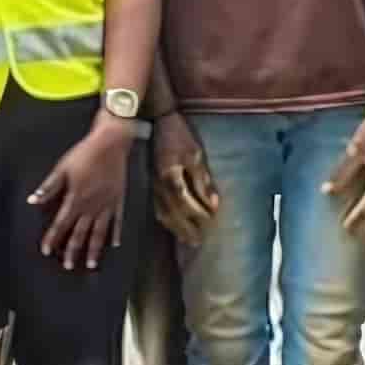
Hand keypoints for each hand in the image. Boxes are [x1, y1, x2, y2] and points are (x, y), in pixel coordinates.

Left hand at [32, 117, 133, 270]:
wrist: (111, 143)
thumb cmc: (84, 154)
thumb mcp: (62, 168)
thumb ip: (48, 187)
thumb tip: (32, 200)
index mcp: (75, 199)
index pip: (61, 224)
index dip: (52, 238)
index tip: (46, 251)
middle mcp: (91, 206)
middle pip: (80, 233)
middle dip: (72, 250)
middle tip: (68, 266)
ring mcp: (106, 205)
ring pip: (99, 232)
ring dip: (94, 250)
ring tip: (91, 264)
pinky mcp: (118, 200)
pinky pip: (117, 221)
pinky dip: (115, 234)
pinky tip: (114, 244)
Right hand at [152, 113, 220, 245]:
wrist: (156, 121)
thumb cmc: (178, 135)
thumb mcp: (195, 154)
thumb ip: (203, 181)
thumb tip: (213, 204)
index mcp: (172, 178)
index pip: (187, 204)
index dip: (200, 215)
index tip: (211, 221)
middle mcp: (160, 186)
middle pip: (174, 214)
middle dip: (187, 229)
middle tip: (198, 242)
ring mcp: (152, 185)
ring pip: (163, 213)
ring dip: (175, 228)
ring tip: (186, 239)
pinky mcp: (150, 183)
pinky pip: (157, 207)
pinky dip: (165, 219)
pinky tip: (171, 224)